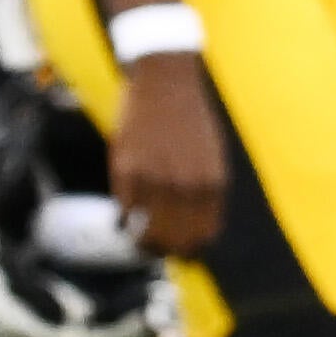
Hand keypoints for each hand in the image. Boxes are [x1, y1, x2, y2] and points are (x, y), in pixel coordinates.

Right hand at [107, 52, 229, 262]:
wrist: (165, 82)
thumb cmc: (188, 119)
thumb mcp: (210, 157)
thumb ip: (205, 191)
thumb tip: (197, 228)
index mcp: (213, 183)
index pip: (204, 235)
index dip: (191, 250)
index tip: (180, 254)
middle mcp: (187, 186)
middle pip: (175, 240)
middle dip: (165, 251)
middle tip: (154, 251)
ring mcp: (157, 179)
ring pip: (147, 231)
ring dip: (141, 242)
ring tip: (135, 240)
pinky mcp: (128, 170)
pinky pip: (125, 209)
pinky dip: (123, 217)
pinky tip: (122, 218)